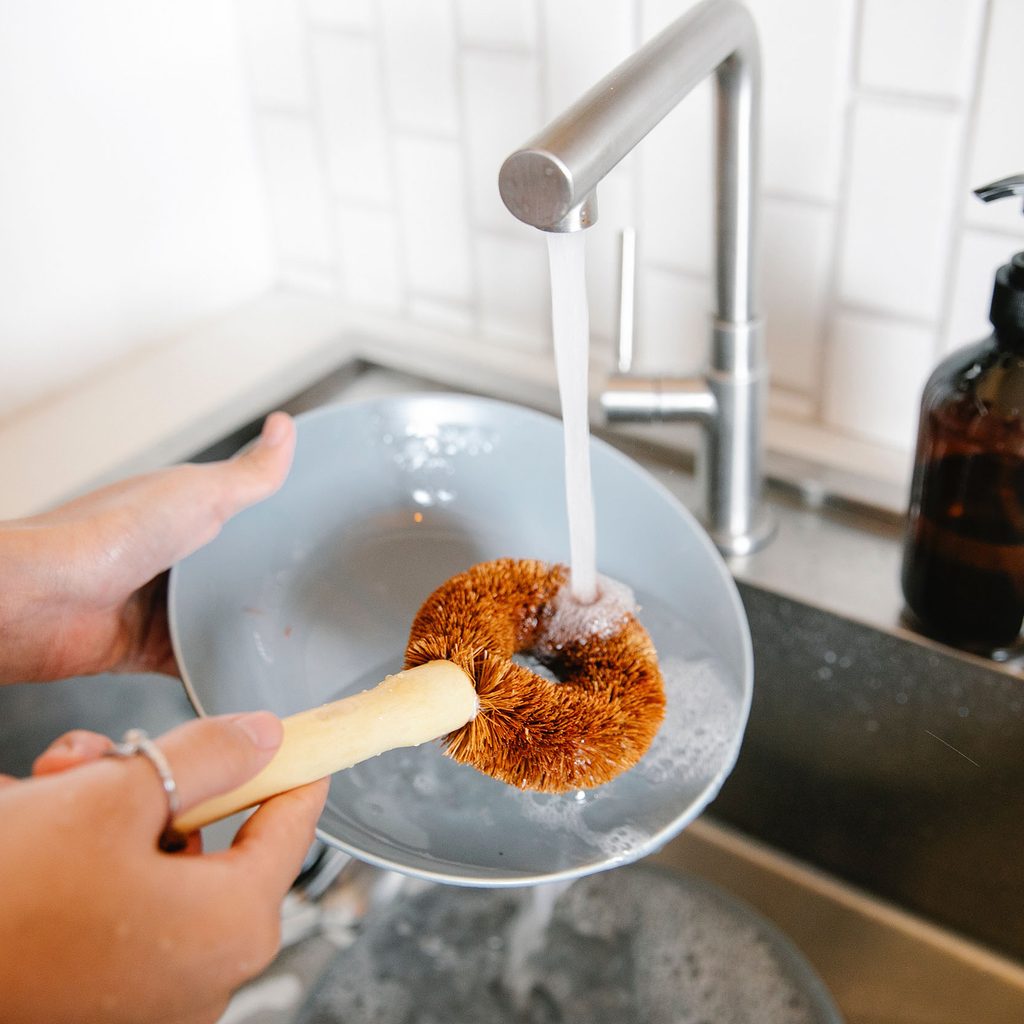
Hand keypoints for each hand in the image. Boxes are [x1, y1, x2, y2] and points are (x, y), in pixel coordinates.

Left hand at [0, 413, 294, 683]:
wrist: (40, 599)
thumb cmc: (106, 534)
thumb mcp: (197, 493)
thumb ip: (249, 474)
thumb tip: (286, 428)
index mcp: (184, 511)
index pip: (245, 515)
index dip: (280, 526)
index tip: (320, 539)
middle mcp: (172, 558)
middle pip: (235, 574)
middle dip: (268, 587)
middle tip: (318, 600)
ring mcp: (158, 605)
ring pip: (218, 621)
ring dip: (244, 631)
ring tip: (294, 642)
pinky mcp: (147, 648)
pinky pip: (193, 664)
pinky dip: (216, 671)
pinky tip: (247, 674)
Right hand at [0, 712, 328, 1023]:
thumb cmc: (10, 894)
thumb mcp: (116, 796)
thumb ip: (207, 756)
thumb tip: (266, 735)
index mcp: (234, 924)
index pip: (292, 825)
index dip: (296, 768)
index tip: (302, 739)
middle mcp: (204, 973)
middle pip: (213, 838)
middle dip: (162, 782)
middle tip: (110, 757)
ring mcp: (151, 996)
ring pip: (158, 862)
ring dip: (113, 811)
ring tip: (55, 785)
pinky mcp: (101, 999)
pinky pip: (122, 905)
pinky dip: (91, 859)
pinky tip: (38, 823)